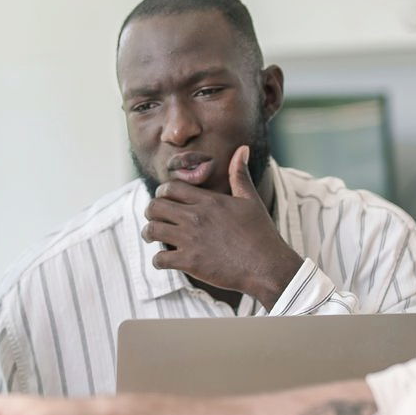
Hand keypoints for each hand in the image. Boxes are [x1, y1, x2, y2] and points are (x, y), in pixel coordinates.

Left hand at [143, 146, 302, 306]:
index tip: (162, 199)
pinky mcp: (190, 262)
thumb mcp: (251, 200)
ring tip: (152, 237)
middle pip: (155, 206)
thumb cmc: (260, 233)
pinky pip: (160, 258)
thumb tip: (242, 148)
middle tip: (153, 217)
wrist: (267, 266)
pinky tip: (165, 260)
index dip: (161, 193)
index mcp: (209, 201)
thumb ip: (240, 174)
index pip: (170, 188)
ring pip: (152, 230)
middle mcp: (196, 217)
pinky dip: (158, 260)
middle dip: (150, 211)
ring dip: (149, 233)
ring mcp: (191, 240)